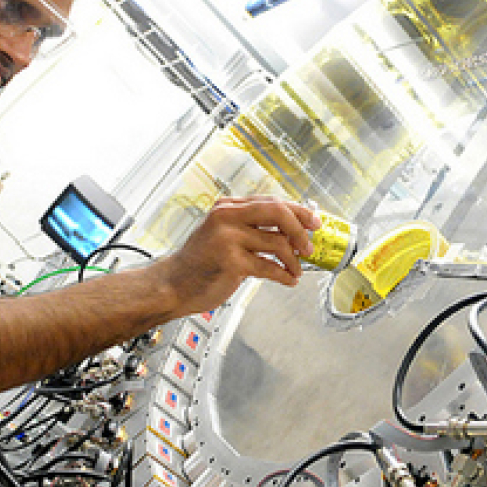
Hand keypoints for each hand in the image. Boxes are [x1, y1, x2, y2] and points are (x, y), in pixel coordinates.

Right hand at [151, 196, 322, 316]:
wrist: (172, 285)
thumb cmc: (200, 263)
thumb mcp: (221, 233)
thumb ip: (249, 226)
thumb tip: (289, 229)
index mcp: (228, 207)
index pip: (272, 201)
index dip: (298, 211)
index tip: (314, 222)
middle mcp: (227, 217)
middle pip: (278, 213)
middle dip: (301, 229)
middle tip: (310, 246)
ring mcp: (229, 239)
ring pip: (278, 242)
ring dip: (294, 260)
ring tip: (296, 270)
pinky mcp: (232, 262)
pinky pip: (269, 267)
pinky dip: (284, 275)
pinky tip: (288, 280)